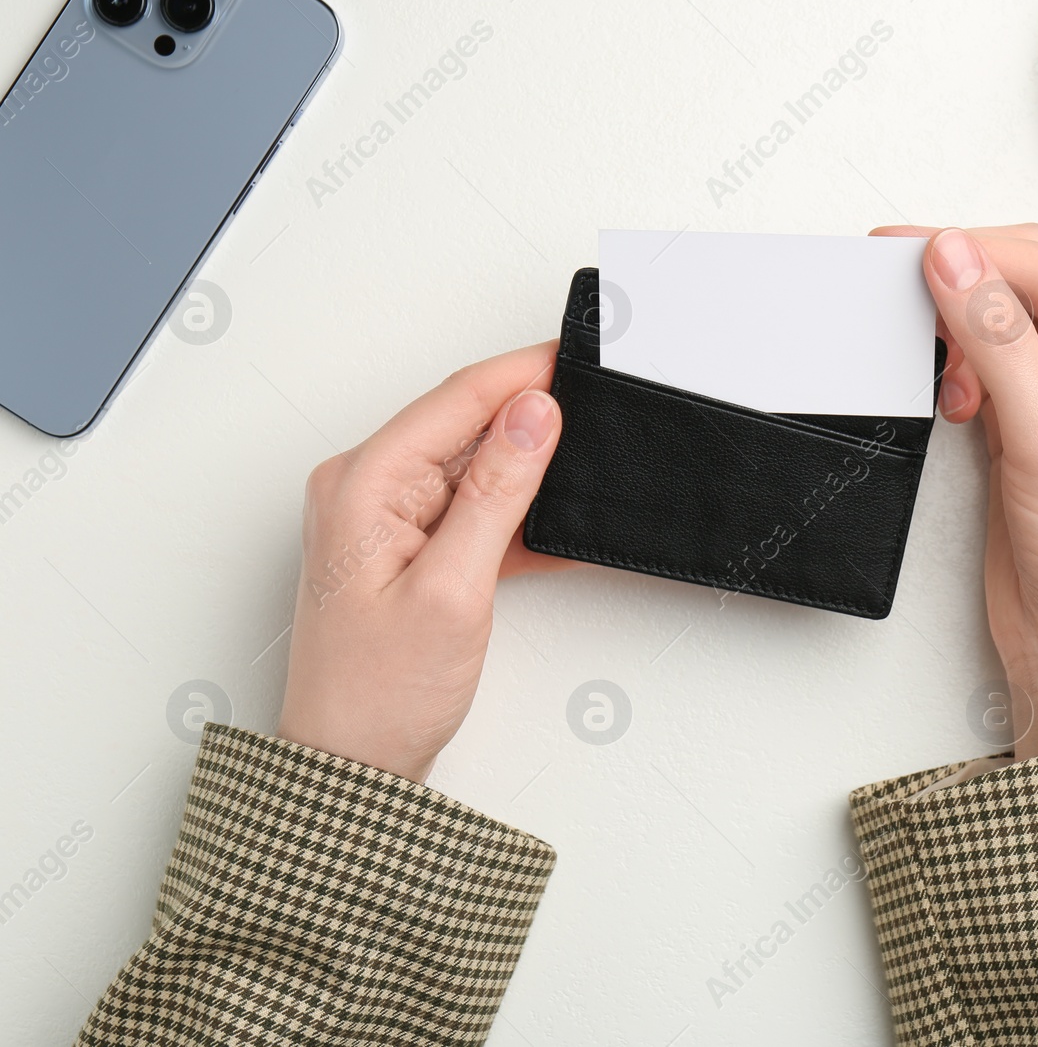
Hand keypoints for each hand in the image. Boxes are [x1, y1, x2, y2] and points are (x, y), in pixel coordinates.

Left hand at [276, 344, 565, 782]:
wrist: (351, 768)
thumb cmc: (377, 694)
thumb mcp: (454, 587)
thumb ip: (496, 492)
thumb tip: (532, 415)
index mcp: (362, 483)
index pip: (456, 400)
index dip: (524, 374)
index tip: (578, 357)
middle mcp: (365, 489)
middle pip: (464, 425)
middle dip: (531, 419)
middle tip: (597, 413)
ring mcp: (384, 519)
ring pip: (473, 467)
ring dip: (527, 473)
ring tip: (584, 472)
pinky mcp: (406, 549)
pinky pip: (471, 511)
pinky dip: (515, 520)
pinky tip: (556, 532)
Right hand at [874, 224, 1037, 758]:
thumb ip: (999, 343)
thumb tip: (958, 262)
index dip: (980, 253)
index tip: (913, 251)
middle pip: (1025, 284)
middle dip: (964, 285)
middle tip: (898, 282)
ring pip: (997, 324)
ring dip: (958, 336)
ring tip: (942, 372)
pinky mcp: (1029, 426)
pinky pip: (983, 366)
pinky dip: (955, 371)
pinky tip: (949, 396)